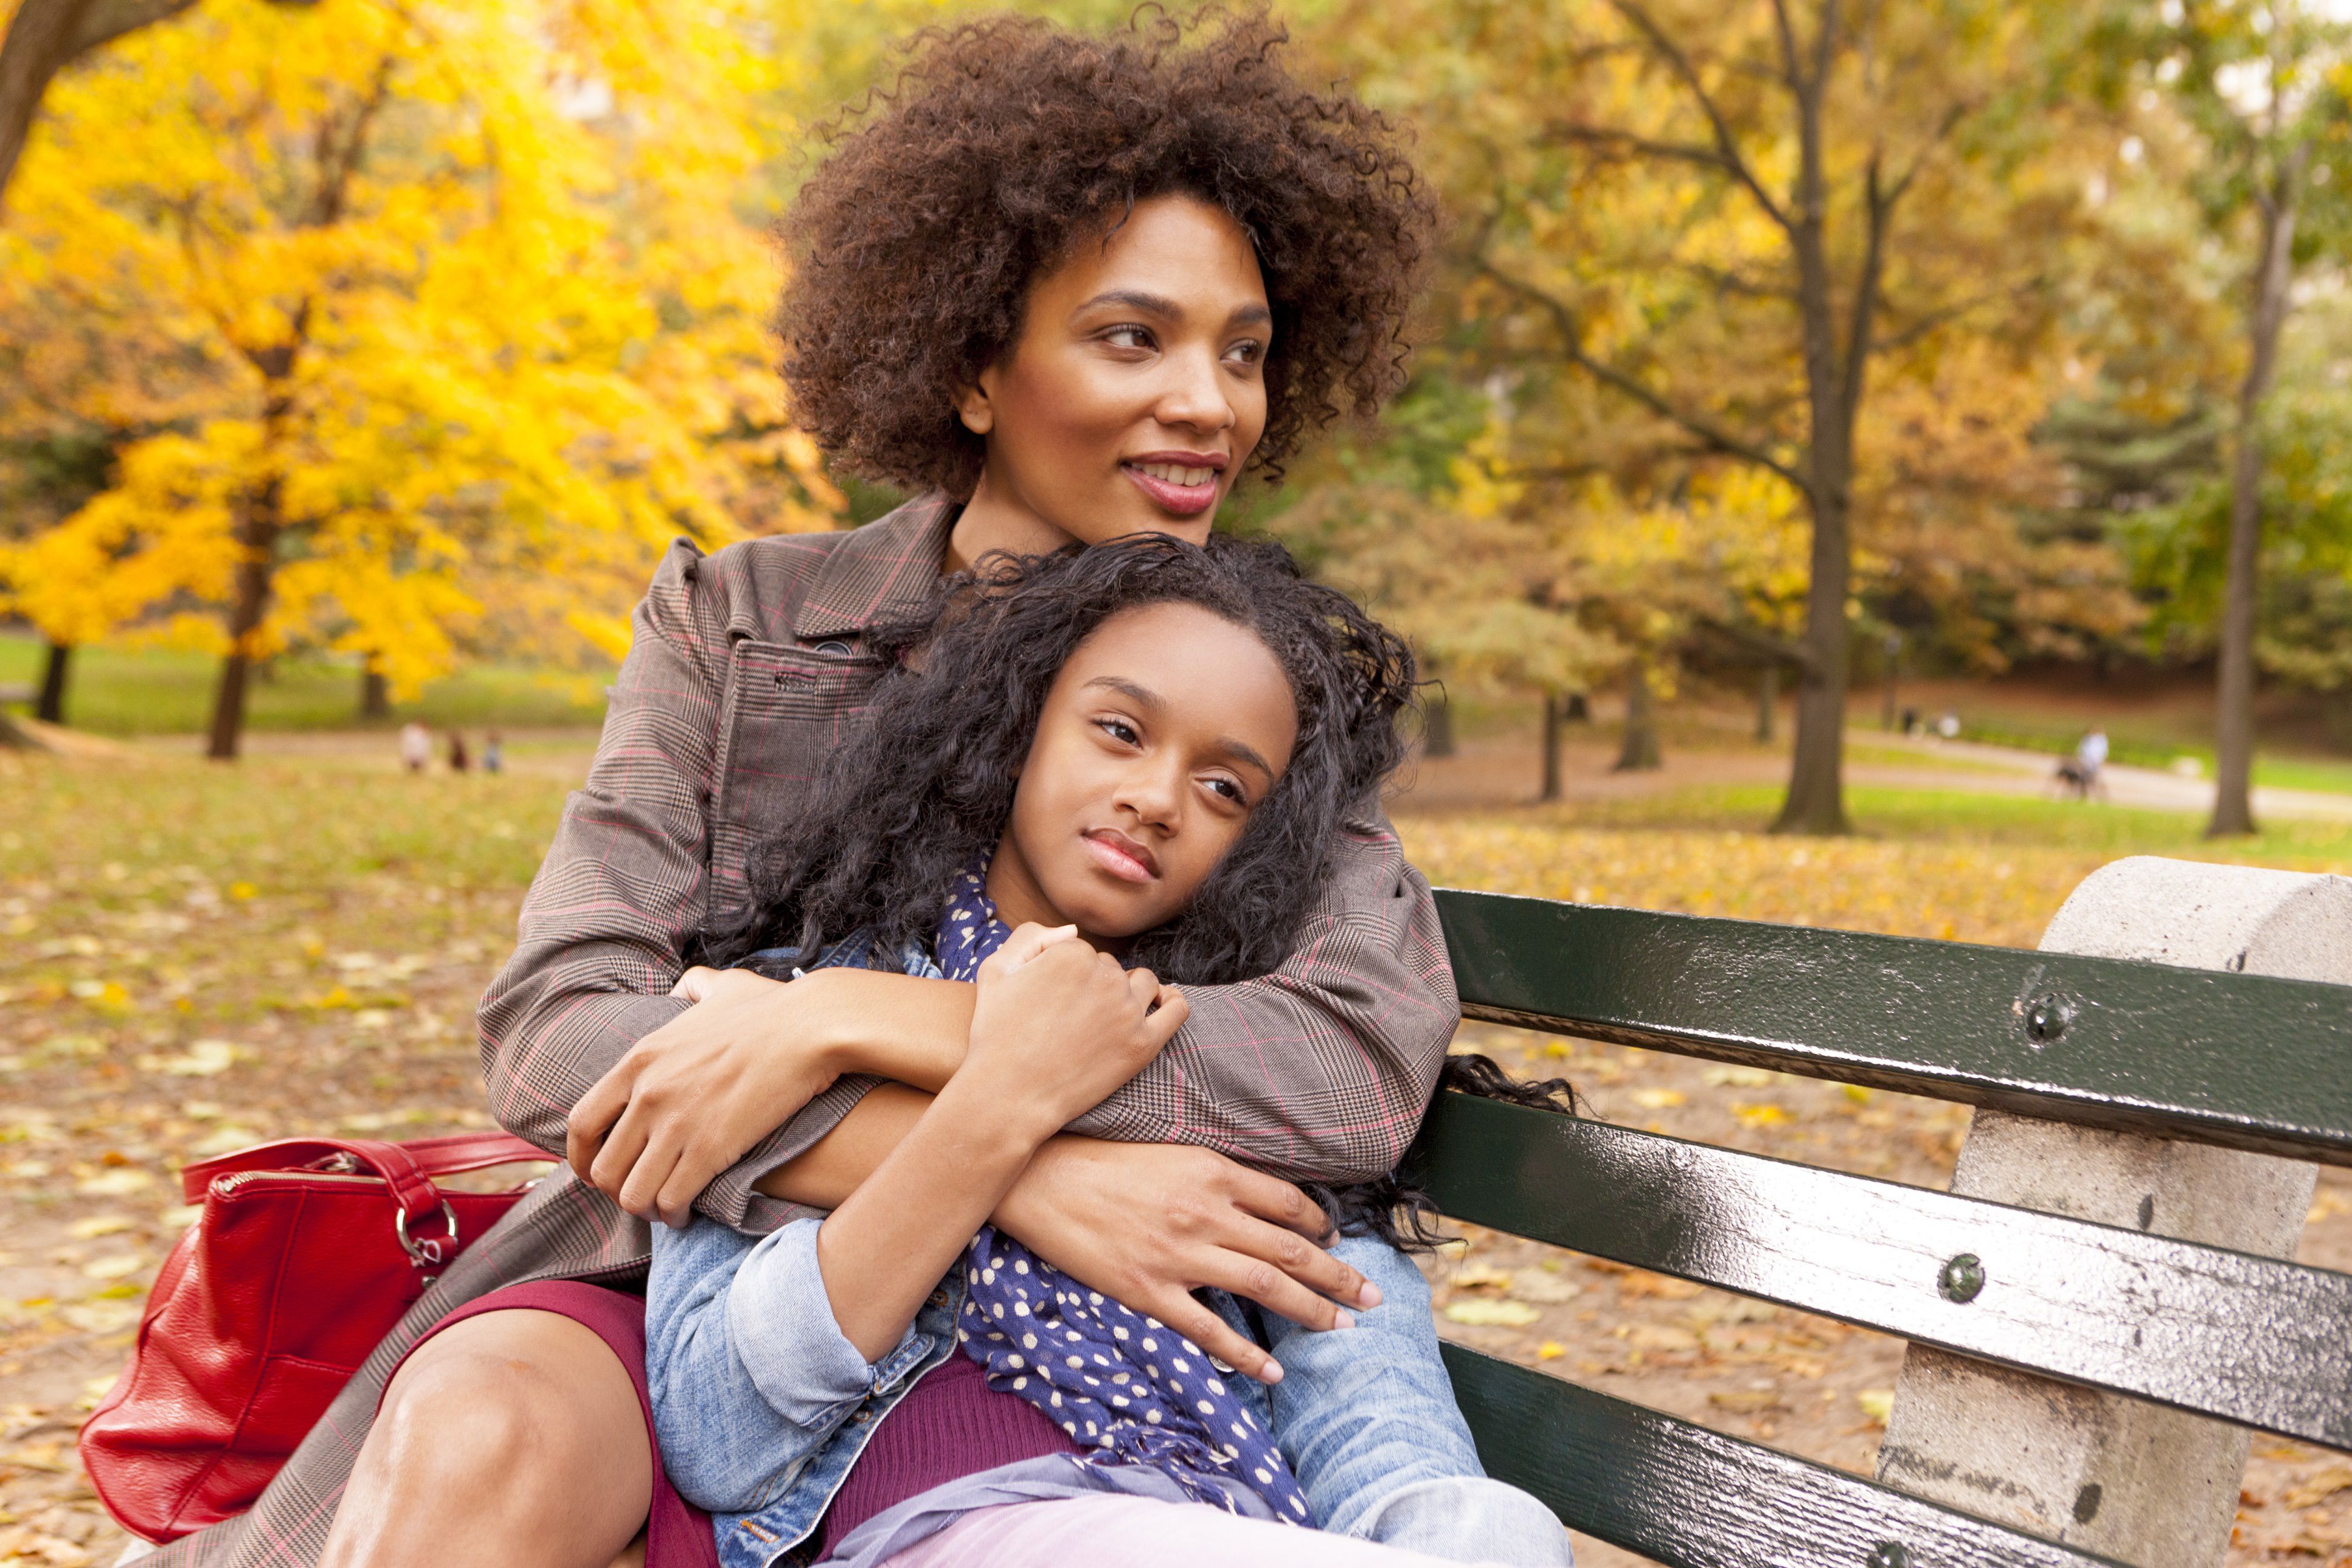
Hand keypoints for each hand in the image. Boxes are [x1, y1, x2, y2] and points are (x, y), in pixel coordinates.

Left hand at [567, 967, 841, 1226]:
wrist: (812, 1027)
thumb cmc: (773, 1007)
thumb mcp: (720, 986)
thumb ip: (692, 988)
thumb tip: (682, 990)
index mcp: (640, 1060)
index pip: (583, 1122)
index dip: (581, 1158)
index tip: (595, 1172)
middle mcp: (648, 1094)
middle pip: (604, 1168)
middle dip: (617, 1190)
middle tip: (640, 1194)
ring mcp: (677, 1123)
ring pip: (633, 1193)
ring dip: (645, 1209)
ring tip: (664, 1209)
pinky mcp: (711, 1148)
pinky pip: (672, 1199)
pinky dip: (675, 1214)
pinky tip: (688, 1212)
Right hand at [963, 926, 1187, 1135]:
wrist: (1008, 1096)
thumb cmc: (995, 1035)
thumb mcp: (995, 971)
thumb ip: (1031, 937)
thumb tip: (1072, 930)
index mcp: (1071, 953)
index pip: (1083, 953)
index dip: (1066, 976)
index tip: (1052, 1001)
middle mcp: (1104, 976)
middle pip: (1111, 969)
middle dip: (1095, 987)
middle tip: (1070, 1020)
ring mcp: (1127, 1010)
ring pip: (1143, 983)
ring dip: (1128, 993)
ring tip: (1105, 1018)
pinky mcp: (1144, 1044)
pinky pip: (1176, 1010)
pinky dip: (1172, 1001)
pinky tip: (1162, 1004)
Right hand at [992, 1136, 1383, 1383]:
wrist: (1037, 1177)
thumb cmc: (1100, 1158)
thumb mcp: (1169, 1148)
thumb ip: (1216, 1175)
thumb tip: (1261, 1198)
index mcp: (1213, 1171)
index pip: (1289, 1203)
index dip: (1323, 1225)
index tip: (1339, 1241)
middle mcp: (1206, 1213)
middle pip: (1292, 1249)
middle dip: (1339, 1276)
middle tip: (1373, 1299)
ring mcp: (1179, 1255)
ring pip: (1265, 1287)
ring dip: (1311, 1311)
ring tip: (1342, 1329)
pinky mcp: (1148, 1291)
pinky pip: (1209, 1331)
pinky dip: (1246, 1354)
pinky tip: (1272, 1369)